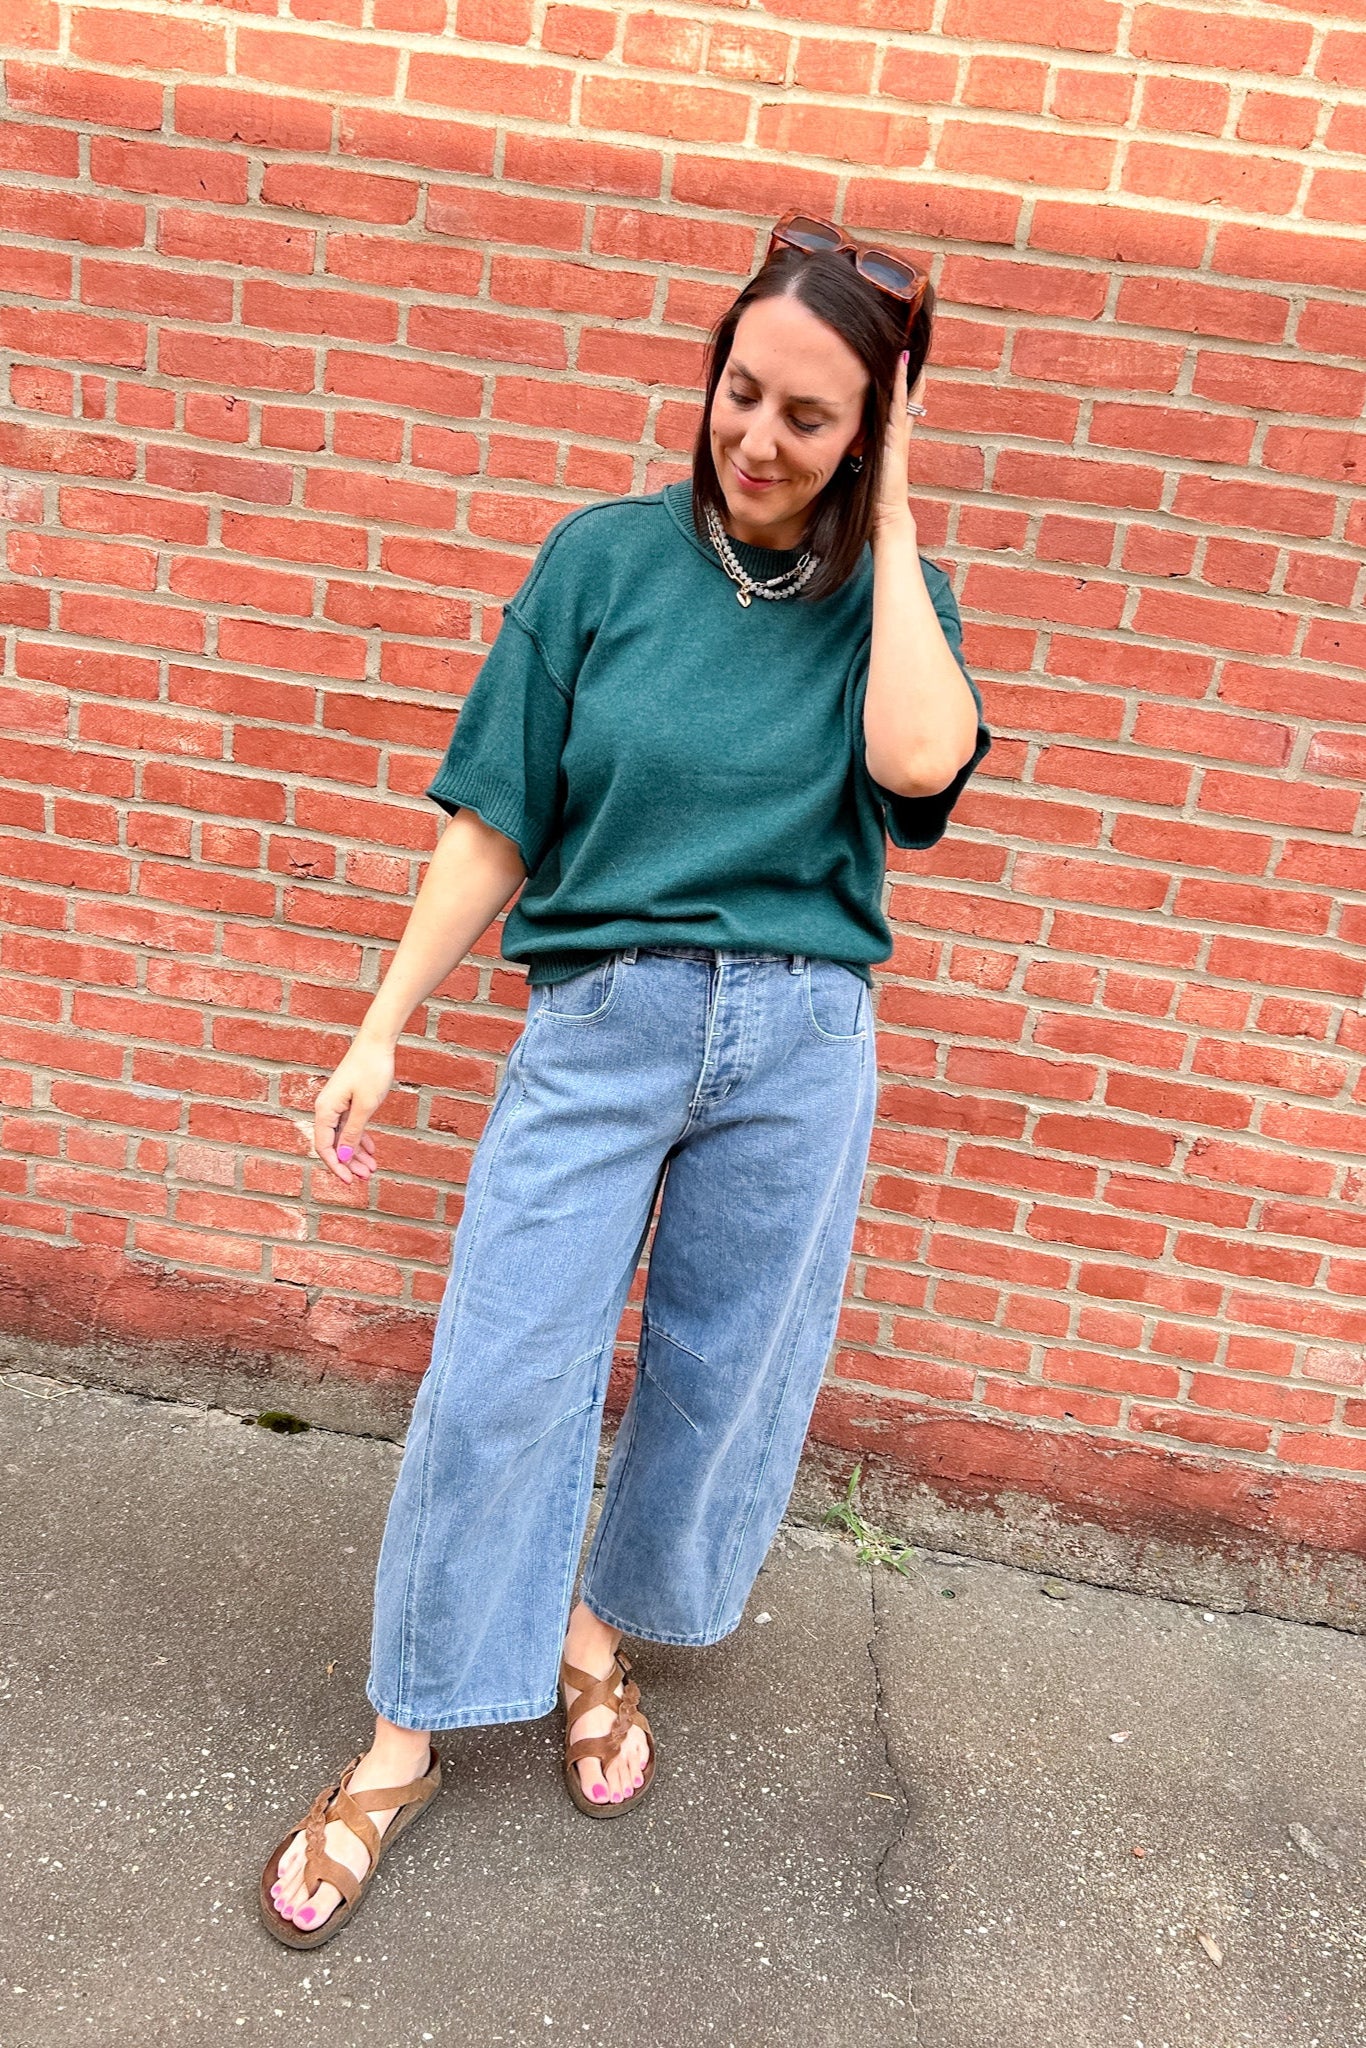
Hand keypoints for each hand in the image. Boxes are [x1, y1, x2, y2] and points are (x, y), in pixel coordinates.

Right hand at [312, 1038, 391, 1184]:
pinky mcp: (347, 1100)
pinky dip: (360, 1138)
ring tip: (372, 1168)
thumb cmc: (371, 1070)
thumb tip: (342, 1157)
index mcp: (325, 1110)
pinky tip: (371, 1150)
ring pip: (343, 1136)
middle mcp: (327, 1108)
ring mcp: (337, 1104)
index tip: (350, 1181)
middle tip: (366, 1177)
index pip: (324, 1147)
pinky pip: (350, 1125)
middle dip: (349, 1163)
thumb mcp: (365, 1107)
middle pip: (334, 1144)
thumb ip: (353, 1133)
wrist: (377, 1043)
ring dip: (356, 1153)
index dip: (336, 1166)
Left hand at [870, 350, 924, 540]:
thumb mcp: (862, 466)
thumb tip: (842, 442)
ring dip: (904, 371)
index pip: (896, 404)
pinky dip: (900, 383)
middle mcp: (898, 432)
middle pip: (905, 395)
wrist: (885, 515)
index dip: (898, 384)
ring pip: (904, 394)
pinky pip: (899, 404)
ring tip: (905, 344)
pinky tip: (900, 362)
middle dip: (906, 372)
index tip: (895, 360)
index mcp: (890, 438)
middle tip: (905, 344)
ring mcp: (899, 433)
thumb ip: (856, 451)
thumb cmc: (872, 497)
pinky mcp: (897, 437)